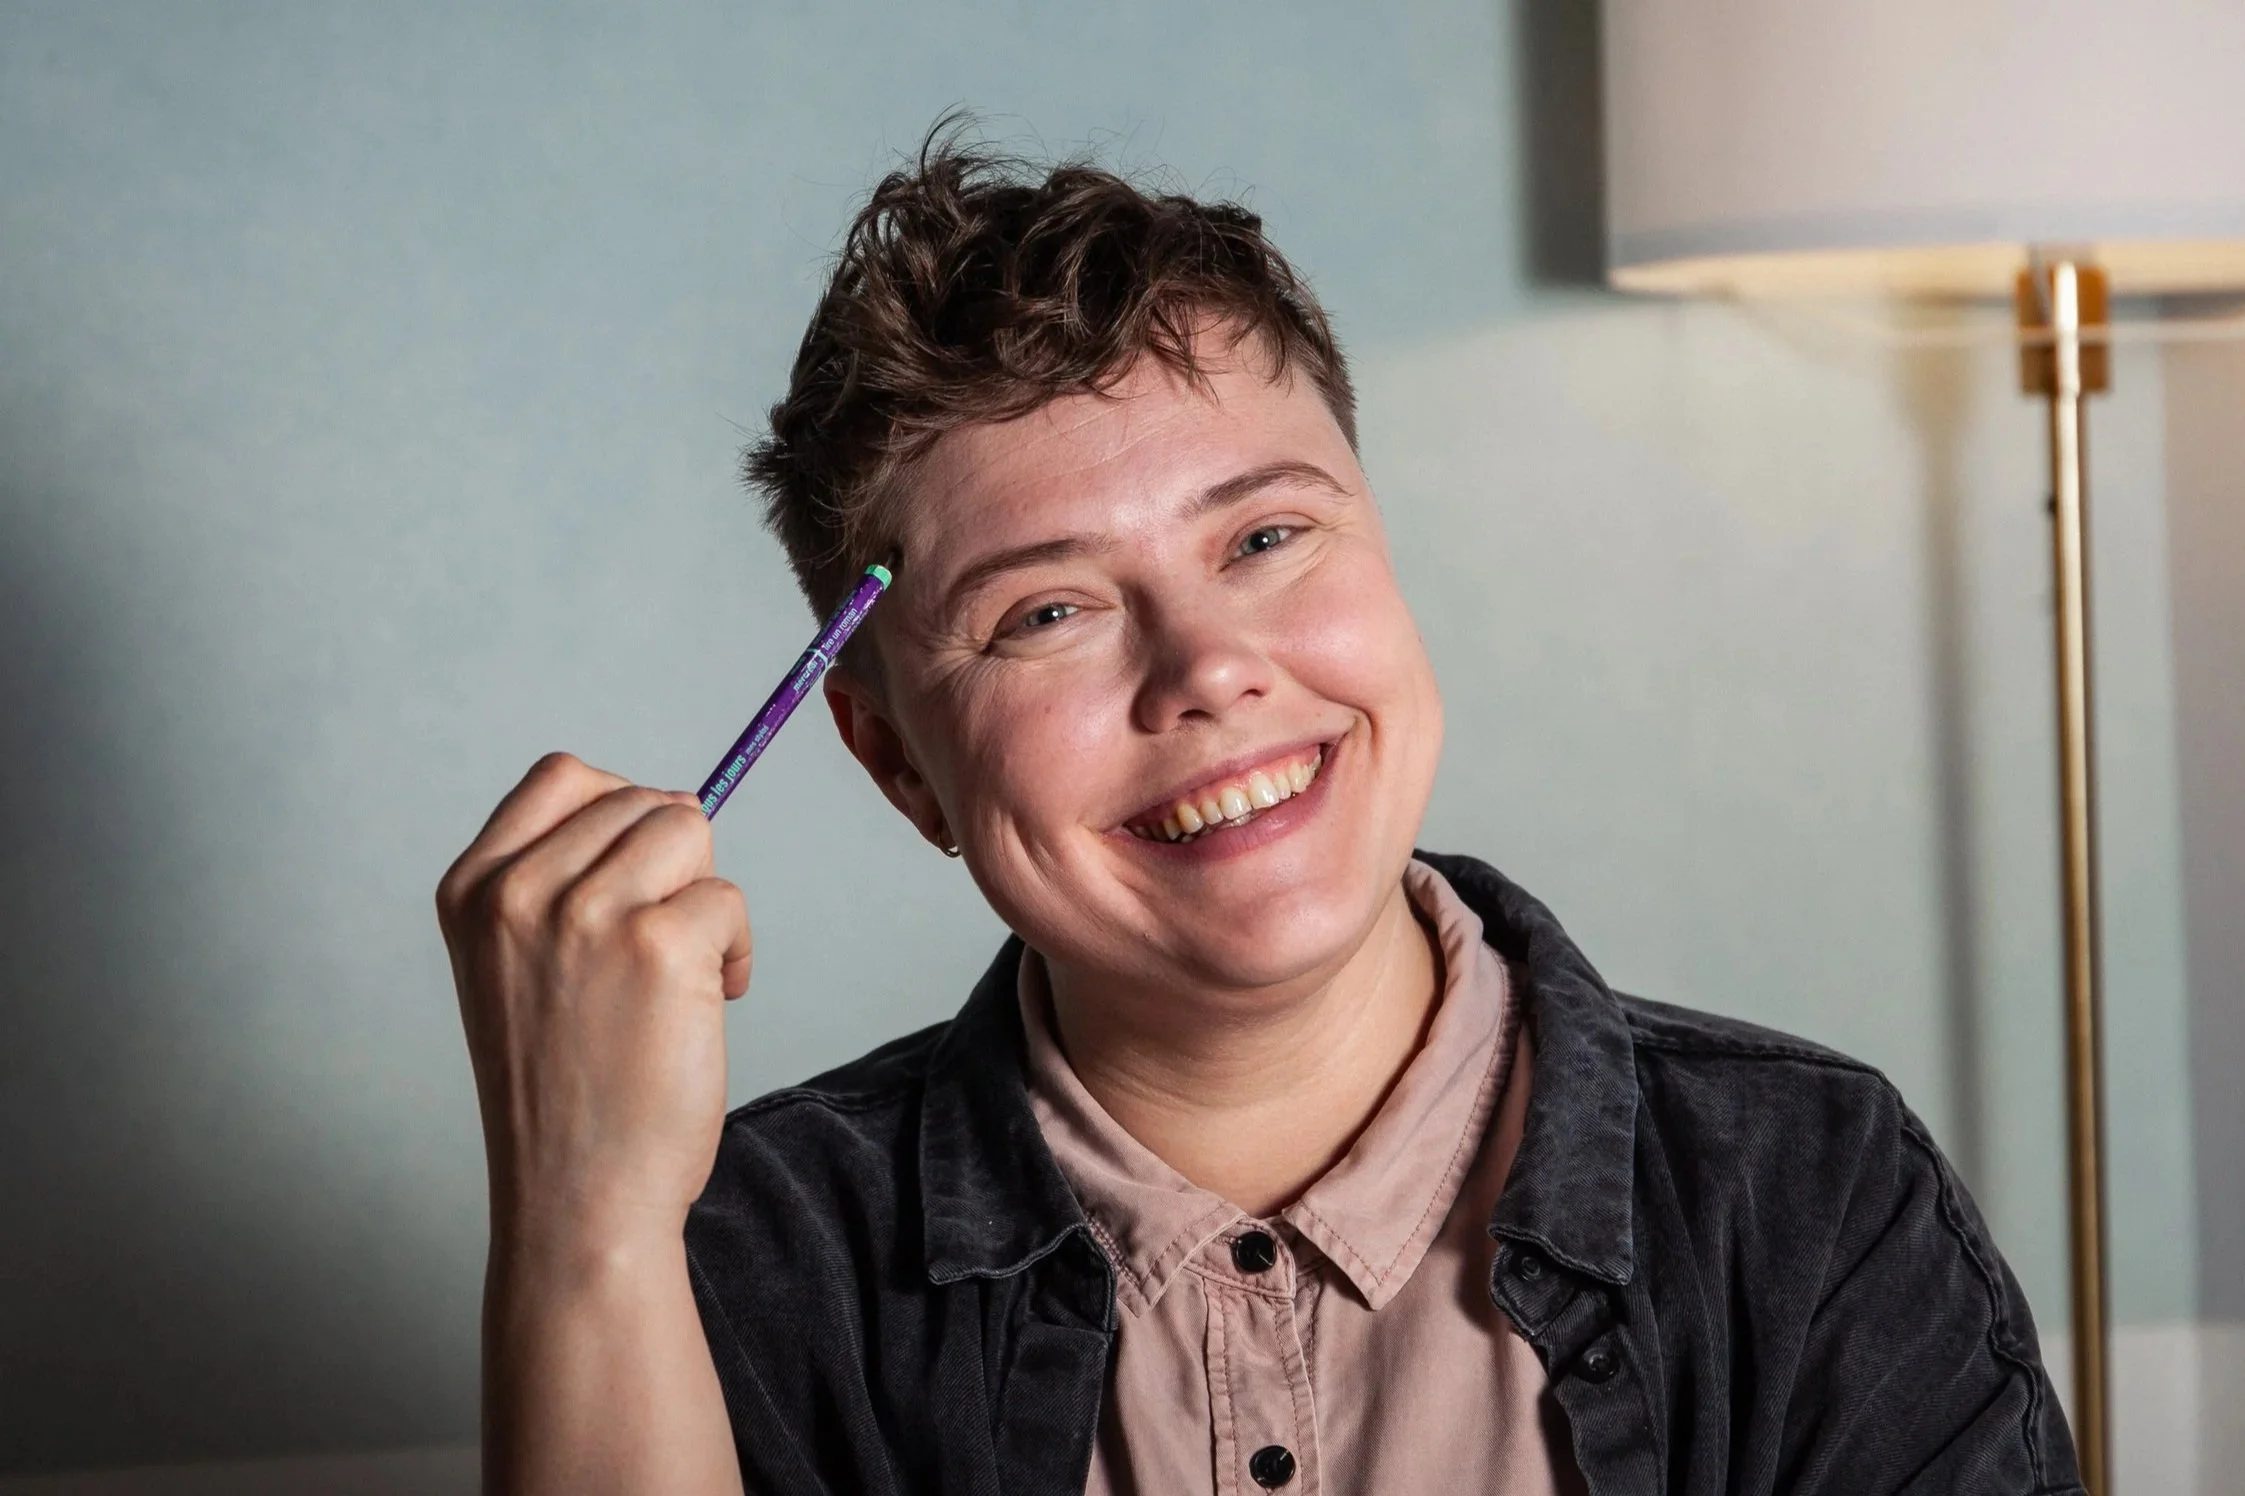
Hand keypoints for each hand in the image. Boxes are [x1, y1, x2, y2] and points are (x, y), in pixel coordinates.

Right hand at [436, 752, 751, 1248]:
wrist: (578, 1199)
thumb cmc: (562, 1093)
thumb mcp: (515, 968)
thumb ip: (560, 883)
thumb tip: (666, 806)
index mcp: (472, 889)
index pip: (564, 777)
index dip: (623, 810)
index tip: (641, 874)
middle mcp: (518, 891)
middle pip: (640, 800)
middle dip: (673, 867)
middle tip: (664, 951)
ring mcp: (586, 912)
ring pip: (689, 830)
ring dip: (707, 900)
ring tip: (689, 975)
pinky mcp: (660, 944)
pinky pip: (730, 900)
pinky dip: (738, 952)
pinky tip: (711, 1009)